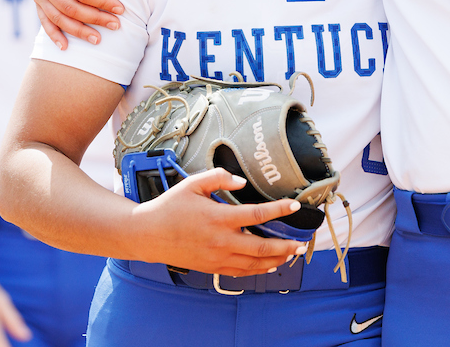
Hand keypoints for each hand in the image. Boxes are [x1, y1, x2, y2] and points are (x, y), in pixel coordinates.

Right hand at [32, 0, 124, 48]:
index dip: (102, 2)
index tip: (121, 8)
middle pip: (71, 8)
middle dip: (95, 19)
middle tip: (116, 25)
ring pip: (58, 18)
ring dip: (78, 31)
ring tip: (98, 40)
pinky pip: (44, 20)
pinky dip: (53, 34)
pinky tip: (65, 47)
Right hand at [130, 169, 309, 275]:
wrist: (148, 234)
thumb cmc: (170, 207)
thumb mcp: (192, 184)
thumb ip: (219, 178)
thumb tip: (241, 181)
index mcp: (218, 218)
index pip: (257, 215)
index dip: (279, 210)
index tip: (294, 206)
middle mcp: (220, 241)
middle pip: (261, 247)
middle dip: (285, 246)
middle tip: (301, 243)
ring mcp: (216, 257)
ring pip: (253, 263)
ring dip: (275, 260)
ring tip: (291, 254)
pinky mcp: (211, 267)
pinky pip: (240, 272)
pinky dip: (257, 270)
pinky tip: (268, 265)